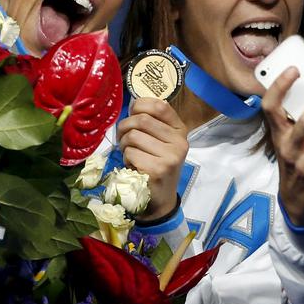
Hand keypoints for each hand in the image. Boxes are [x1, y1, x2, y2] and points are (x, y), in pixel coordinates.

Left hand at [118, 98, 188, 219]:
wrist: (160, 199)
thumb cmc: (156, 164)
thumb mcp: (161, 142)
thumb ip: (152, 123)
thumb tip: (133, 104)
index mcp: (180, 130)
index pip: (160, 106)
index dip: (140, 105)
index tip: (132, 113)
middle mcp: (179, 141)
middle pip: (142, 120)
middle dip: (125, 127)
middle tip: (123, 137)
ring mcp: (171, 156)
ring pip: (134, 136)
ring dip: (124, 144)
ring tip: (128, 152)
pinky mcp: (159, 169)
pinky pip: (131, 153)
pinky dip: (126, 158)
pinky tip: (133, 165)